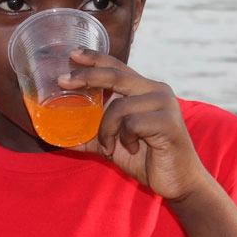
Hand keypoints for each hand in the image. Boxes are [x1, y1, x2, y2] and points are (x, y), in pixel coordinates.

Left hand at [61, 49, 208, 200]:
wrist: (179, 182)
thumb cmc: (147, 159)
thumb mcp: (113, 143)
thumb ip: (90, 135)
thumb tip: (57, 135)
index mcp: (145, 90)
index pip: (117, 66)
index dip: (95, 58)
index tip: (73, 53)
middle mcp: (156, 90)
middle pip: (116, 75)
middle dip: (86, 77)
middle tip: (62, 81)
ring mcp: (164, 104)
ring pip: (119, 106)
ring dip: (107, 130)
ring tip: (111, 147)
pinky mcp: (168, 121)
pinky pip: (131, 123)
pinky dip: (125, 139)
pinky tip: (133, 149)